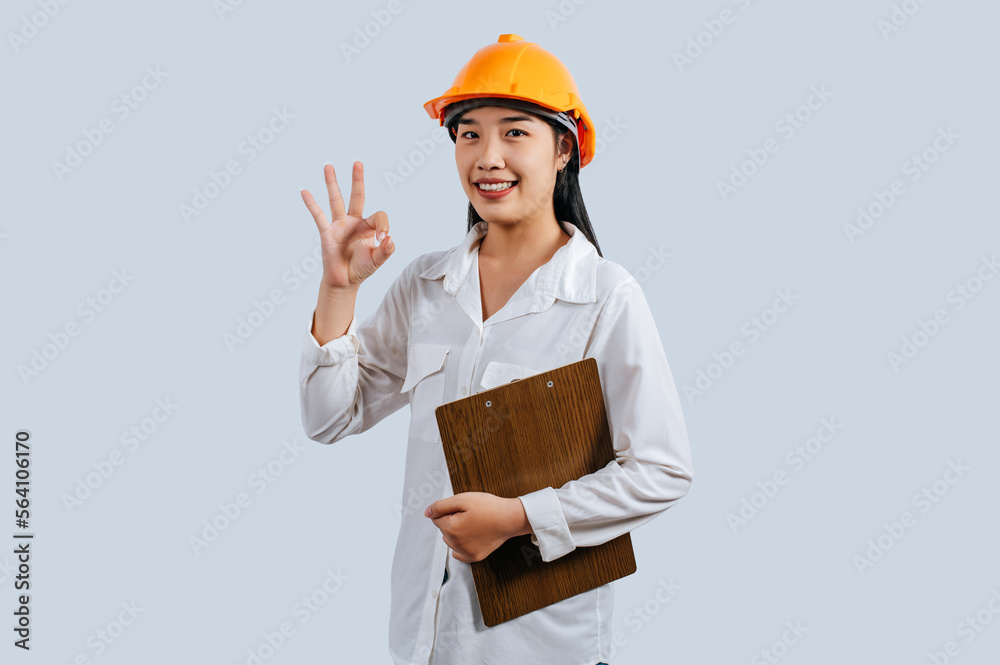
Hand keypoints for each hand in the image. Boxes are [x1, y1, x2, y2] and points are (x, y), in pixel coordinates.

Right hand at [300, 161, 394, 290]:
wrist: (344, 281)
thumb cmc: (362, 269)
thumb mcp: (378, 261)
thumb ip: (386, 251)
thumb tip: (390, 239)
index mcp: (369, 227)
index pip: (379, 216)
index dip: (384, 225)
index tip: (383, 239)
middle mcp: (354, 222)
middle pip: (357, 196)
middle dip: (357, 180)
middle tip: (358, 163)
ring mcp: (339, 225)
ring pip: (336, 200)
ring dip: (332, 183)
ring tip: (328, 166)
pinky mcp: (327, 232)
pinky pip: (318, 216)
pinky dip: (311, 204)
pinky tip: (305, 191)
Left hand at [424, 492, 530, 562]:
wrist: (509, 518)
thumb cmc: (488, 507)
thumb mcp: (463, 499)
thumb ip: (440, 506)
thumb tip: (427, 513)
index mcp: (451, 528)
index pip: (436, 518)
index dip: (449, 510)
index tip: (463, 509)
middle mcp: (456, 544)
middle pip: (443, 530)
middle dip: (451, 521)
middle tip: (470, 514)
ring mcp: (465, 553)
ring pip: (450, 541)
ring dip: (456, 532)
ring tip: (473, 524)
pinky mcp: (474, 557)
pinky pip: (458, 553)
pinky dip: (460, 545)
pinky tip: (471, 536)